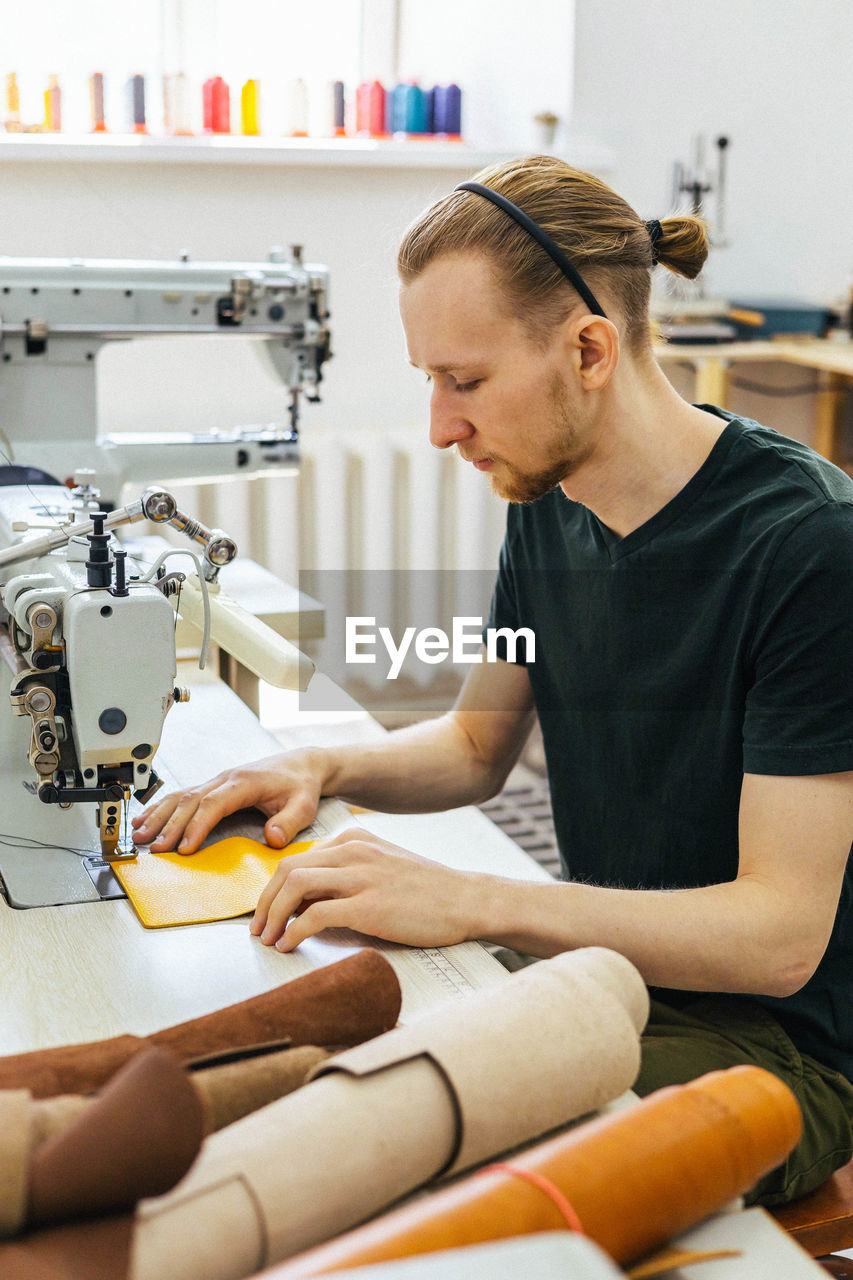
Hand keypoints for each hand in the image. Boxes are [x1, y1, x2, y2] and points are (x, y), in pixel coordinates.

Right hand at [131, 750, 326, 852]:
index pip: (213, 803)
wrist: (302, 765)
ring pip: (180, 795)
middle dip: (168, 825)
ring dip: (158, 815)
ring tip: (138, 835)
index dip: (196, 825)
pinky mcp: (213, 786)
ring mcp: (217, 781)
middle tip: (152, 847)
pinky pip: (183, 795)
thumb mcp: (304, 805)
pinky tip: (145, 819)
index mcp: (244, 782)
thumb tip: (271, 837)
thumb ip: (289, 822)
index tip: (183, 847)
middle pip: (190, 800)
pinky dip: (161, 807)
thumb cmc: (301, 785)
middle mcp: (226, 778)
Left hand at [249, 827, 476, 951]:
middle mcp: (355, 851)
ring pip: (295, 885)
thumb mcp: (383, 865)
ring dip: (273, 915)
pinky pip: (315, 915)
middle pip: (287, 868)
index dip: (274, 887)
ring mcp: (362, 876)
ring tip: (268, 939)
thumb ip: (349, 872)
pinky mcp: (369, 906)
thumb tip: (308, 899)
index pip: (297, 857)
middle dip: (265, 901)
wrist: (467, 900)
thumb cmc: (427, 890)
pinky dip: (294, 931)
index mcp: (355, 839)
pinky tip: (290, 945)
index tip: (268, 912)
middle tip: (258, 928)